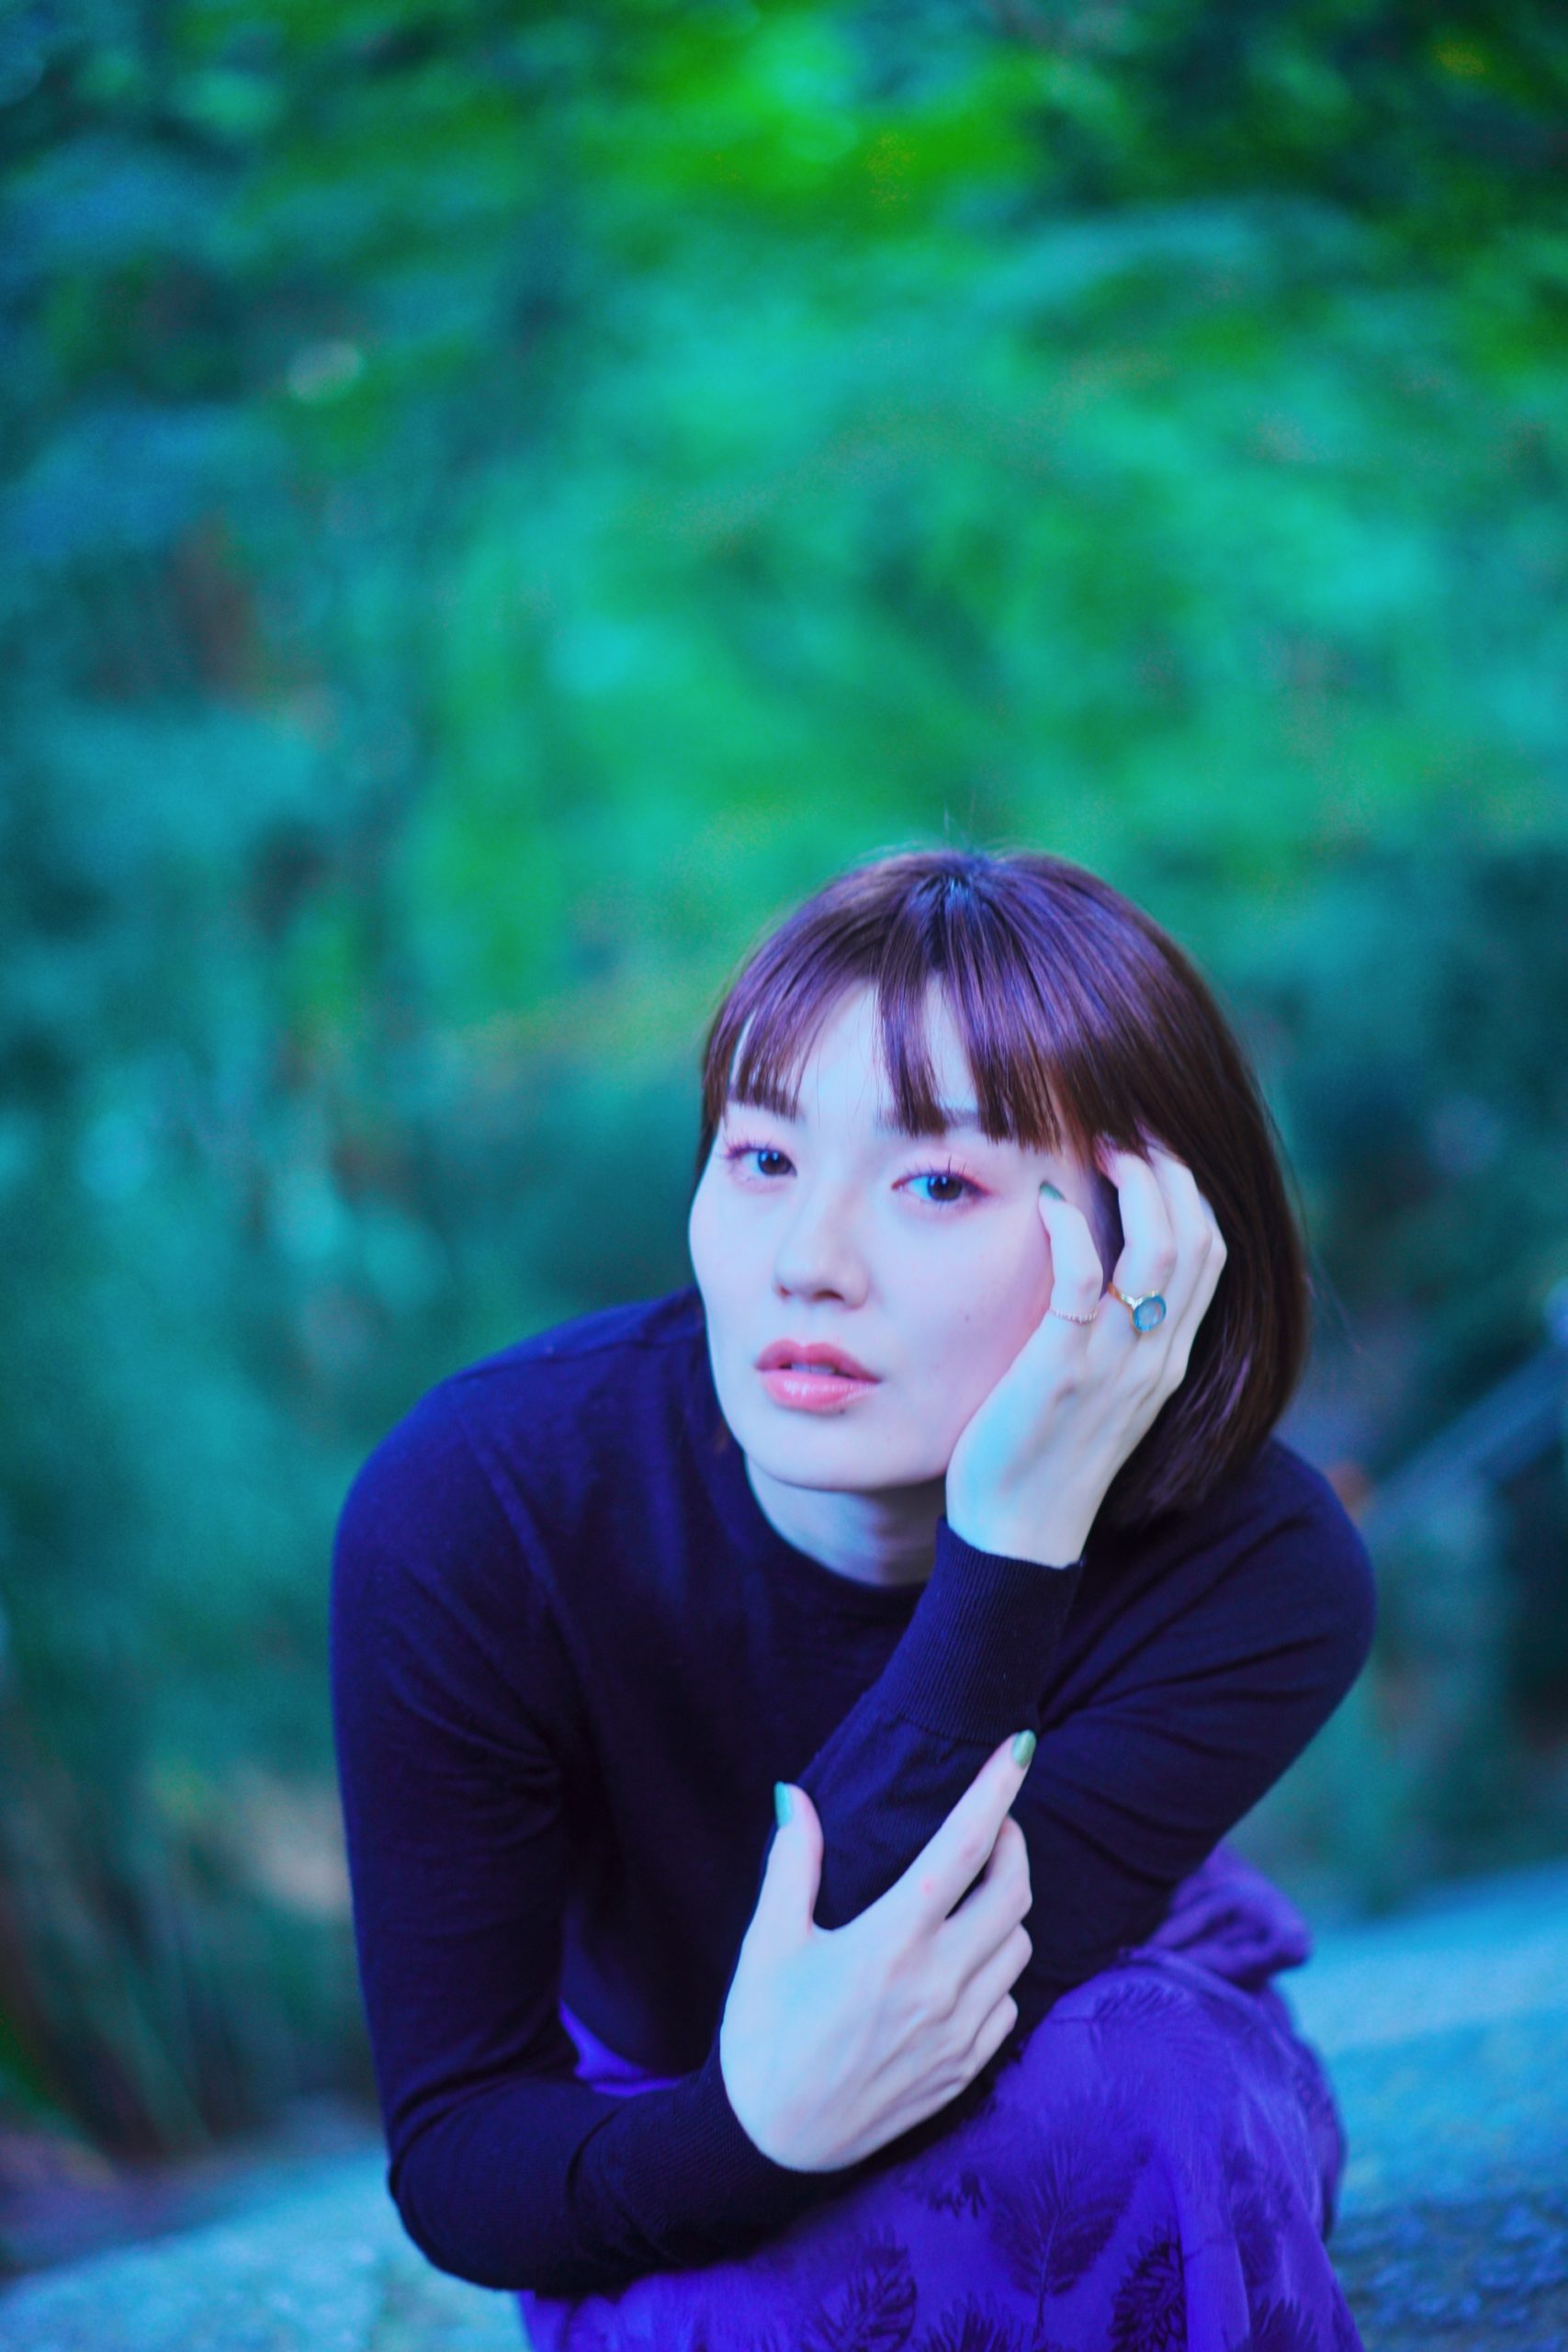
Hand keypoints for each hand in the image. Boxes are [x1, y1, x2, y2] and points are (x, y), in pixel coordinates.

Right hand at [719, 1732, 1035, 2171]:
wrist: (770, 2145)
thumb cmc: (761, 2036)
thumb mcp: (767, 1943)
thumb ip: (791, 1863)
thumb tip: (792, 1795)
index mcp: (891, 1941)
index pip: (965, 1846)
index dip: (997, 1789)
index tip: (1019, 1747)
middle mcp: (939, 1984)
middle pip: (1014, 1892)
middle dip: (1012, 1842)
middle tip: (989, 1825)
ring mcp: (959, 2033)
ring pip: (1019, 1946)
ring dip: (1006, 1907)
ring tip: (969, 1893)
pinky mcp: (965, 2070)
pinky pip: (1009, 2002)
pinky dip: (999, 1970)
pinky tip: (961, 1964)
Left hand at [943, 1140, 1227, 1565]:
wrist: (1018, 1533)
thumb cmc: (1043, 1452)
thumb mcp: (1099, 1388)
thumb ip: (1114, 1334)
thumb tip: (1102, 1273)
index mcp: (1169, 1358)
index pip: (1212, 1255)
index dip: (1191, 1192)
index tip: (1154, 1146)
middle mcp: (1156, 1357)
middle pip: (1197, 1241)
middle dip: (1171, 1172)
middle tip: (1128, 1128)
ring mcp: (1115, 1365)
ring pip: (1160, 1253)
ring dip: (1136, 1186)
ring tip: (1102, 1145)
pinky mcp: (1061, 1372)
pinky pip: (1084, 1283)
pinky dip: (1073, 1230)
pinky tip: (1051, 1200)